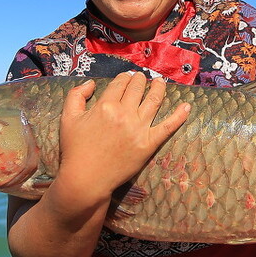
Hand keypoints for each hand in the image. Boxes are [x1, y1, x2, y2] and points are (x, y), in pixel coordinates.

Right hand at [57, 73, 190, 201]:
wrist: (86, 179)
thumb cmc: (75, 149)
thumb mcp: (68, 118)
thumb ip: (76, 95)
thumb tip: (92, 83)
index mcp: (105, 105)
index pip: (120, 83)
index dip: (125, 77)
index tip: (128, 77)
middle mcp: (124, 113)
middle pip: (138, 88)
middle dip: (140, 80)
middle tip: (143, 78)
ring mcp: (139, 129)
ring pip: (154, 100)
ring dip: (159, 88)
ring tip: (160, 82)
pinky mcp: (149, 144)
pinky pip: (168, 126)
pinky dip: (179, 115)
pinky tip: (187, 106)